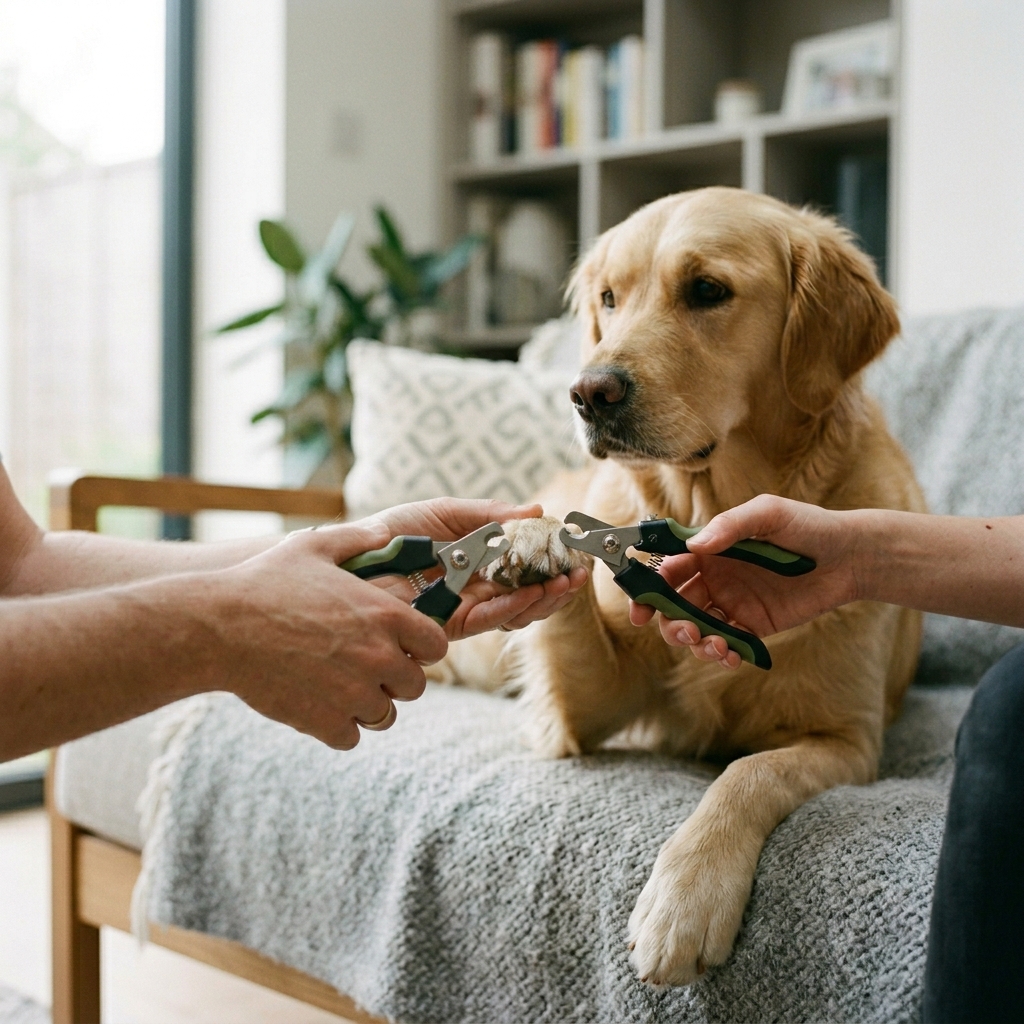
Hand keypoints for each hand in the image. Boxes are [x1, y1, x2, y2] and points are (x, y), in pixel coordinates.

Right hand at [209, 520, 446, 749]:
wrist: (218, 627)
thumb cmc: (265, 582)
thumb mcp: (314, 546)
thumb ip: (359, 538)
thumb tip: (385, 532)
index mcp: (386, 615)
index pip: (436, 645)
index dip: (421, 646)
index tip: (402, 644)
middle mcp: (379, 656)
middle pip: (415, 685)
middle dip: (395, 678)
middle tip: (365, 667)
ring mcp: (354, 693)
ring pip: (385, 715)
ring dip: (367, 704)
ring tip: (338, 686)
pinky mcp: (325, 721)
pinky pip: (351, 737)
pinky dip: (338, 726)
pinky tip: (318, 704)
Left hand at [362, 497, 589, 637]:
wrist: (353, 555)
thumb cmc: (394, 530)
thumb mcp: (447, 511)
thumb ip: (490, 515)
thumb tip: (536, 512)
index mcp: (479, 562)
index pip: (526, 568)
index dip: (553, 563)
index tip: (576, 553)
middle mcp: (477, 589)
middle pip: (528, 595)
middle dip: (557, 586)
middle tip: (580, 573)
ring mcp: (465, 609)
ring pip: (515, 612)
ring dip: (544, 599)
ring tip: (565, 583)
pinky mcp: (449, 625)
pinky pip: (488, 619)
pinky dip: (514, 606)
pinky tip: (533, 593)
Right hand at [629, 495, 860, 667]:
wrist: (850, 556)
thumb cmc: (808, 526)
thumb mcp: (769, 514)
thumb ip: (730, 526)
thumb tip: (694, 545)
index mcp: (709, 550)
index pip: (667, 570)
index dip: (648, 589)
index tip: (641, 608)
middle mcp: (714, 578)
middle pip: (674, 606)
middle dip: (671, 623)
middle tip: (687, 630)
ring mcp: (732, 604)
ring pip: (696, 630)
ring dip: (695, 643)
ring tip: (717, 646)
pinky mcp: (753, 627)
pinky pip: (726, 644)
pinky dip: (721, 654)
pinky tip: (732, 656)